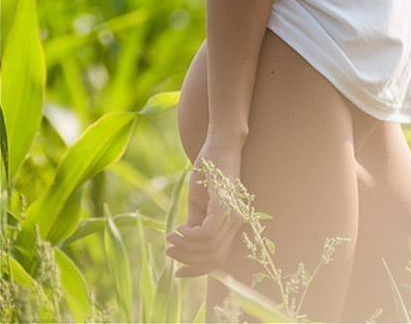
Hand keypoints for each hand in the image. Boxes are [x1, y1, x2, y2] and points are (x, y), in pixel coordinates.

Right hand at [165, 141, 244, 277]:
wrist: (220, 143)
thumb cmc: (210, 171)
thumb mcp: (199, 203)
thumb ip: (195, 224)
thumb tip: (184, 245)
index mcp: (231, 224)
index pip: (218, 259)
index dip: (197, 270)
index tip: (177, 273)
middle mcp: (236, 222)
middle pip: (213, 258)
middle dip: (188, 260)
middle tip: (169, 249)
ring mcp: (232, 213)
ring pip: (210, 248)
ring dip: (186, 248)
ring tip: (172, 238)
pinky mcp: (224, 203)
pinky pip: (209, 232)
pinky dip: (191, 236)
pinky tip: (180, 229)